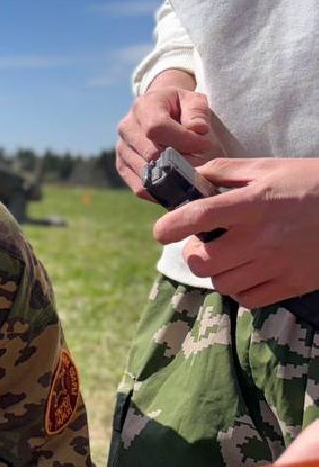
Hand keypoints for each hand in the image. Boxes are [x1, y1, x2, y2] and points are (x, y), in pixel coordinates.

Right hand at [114, 84, 220, 198]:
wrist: (161, 110)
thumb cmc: (181, 107)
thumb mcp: (194, 100)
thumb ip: (197, 113)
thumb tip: (198, 130)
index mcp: (143, 106)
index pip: (157, 128)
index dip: (183, 140)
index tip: (205, 146)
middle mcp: (126, 128)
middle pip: (151, 153)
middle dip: (180, 161)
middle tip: (201, 162)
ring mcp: (122, 149)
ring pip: (145, 173)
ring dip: (171, 178)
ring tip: (190, 173)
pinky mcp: (122, 167)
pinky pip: (139, 187)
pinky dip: (160, 192)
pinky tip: (178, 186)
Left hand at [153, 157, 318, 305]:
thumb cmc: (311, 183)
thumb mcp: (270, 167)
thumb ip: (226, 171)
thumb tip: (191, 176)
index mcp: (253, 203)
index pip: (198, 216)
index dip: (170, 226)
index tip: (162, 231)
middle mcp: (261, 237)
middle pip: (203, 261)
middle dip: (194, 254)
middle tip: (204, 244)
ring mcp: (277, 264)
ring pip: (221, 283)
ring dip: (217, 272)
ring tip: (228, 257)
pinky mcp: (292, 284)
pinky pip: (247, 299)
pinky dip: (240, 290)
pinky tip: (248, 272)